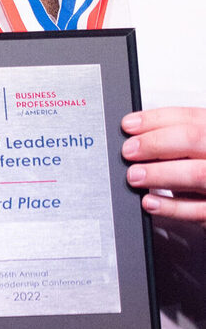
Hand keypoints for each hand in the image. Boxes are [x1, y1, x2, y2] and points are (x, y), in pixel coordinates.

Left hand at [125, 108, 205, 222]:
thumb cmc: (203, 168)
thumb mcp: (195, 152)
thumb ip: (175, 143)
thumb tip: (135, 139)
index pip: (191, 118)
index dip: (155, 119)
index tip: (129, 125)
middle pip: (193, 139)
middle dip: (155, 143)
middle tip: (129, 151)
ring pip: (197, 173)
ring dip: (159, 174)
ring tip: (134, 176)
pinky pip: (199, 210)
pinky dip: (171, 207)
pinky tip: (149, 202)